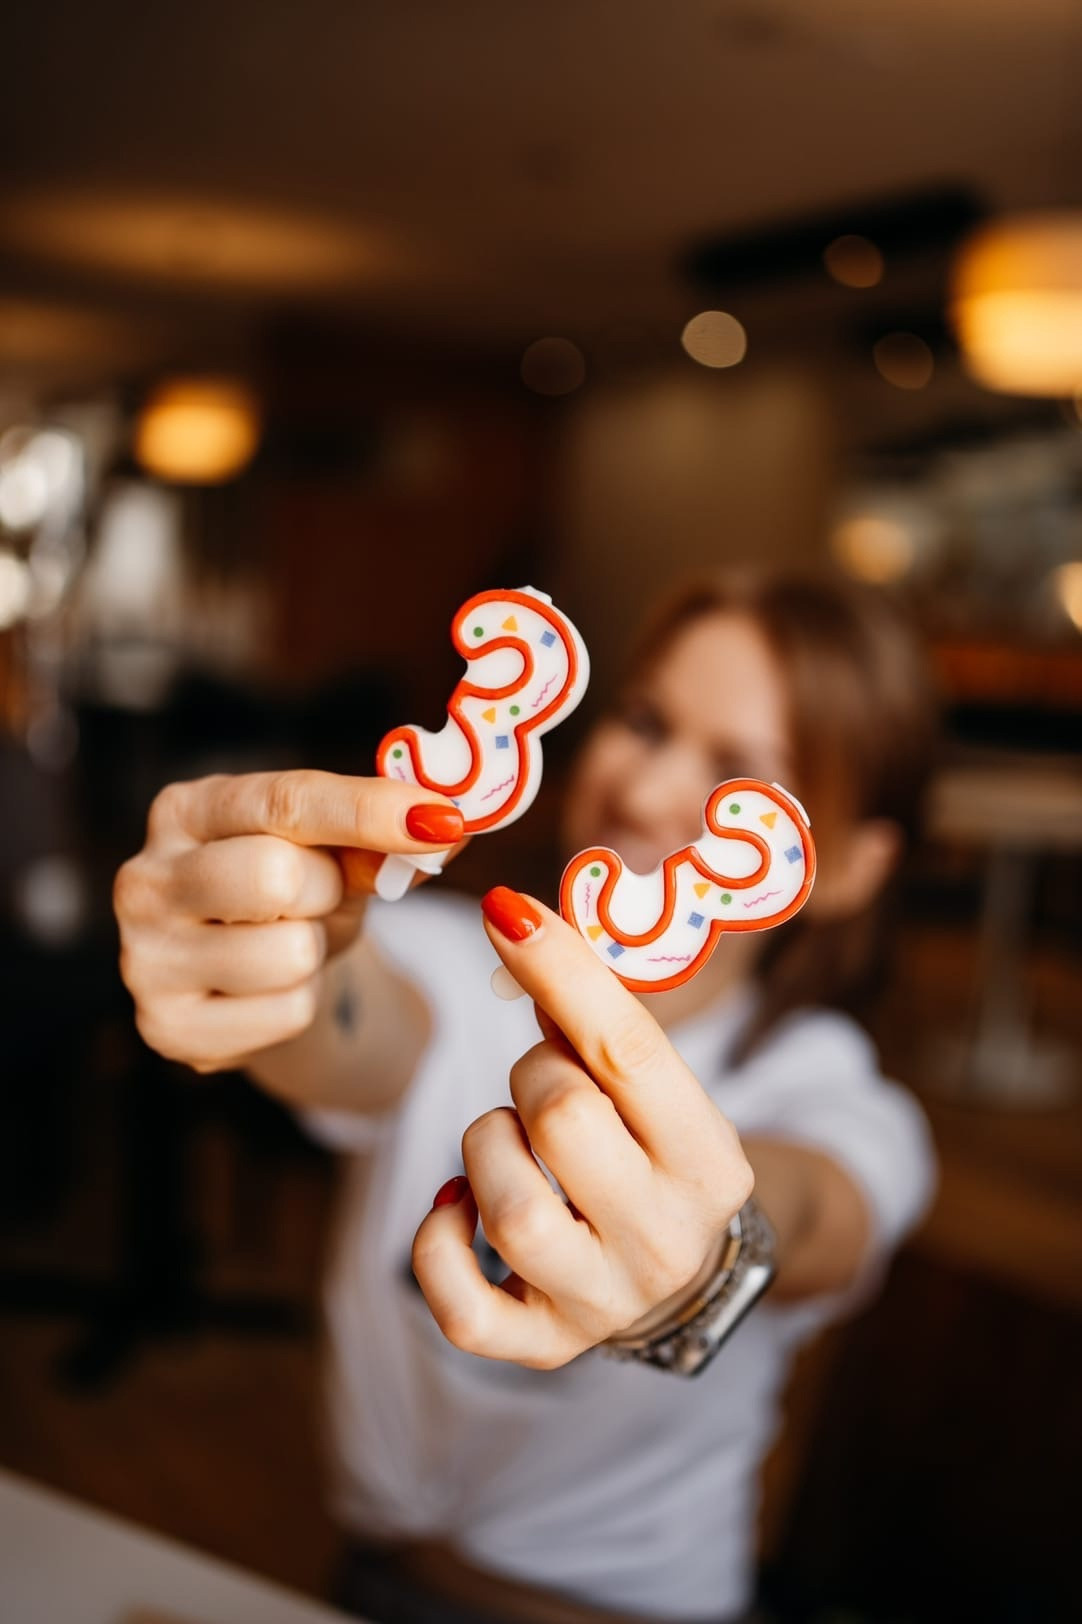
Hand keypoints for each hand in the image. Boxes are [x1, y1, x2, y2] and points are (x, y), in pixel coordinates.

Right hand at [114, 770, 463, 1072]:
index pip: (284, 801)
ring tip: (288, 945)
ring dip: (313, 953)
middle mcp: (146, 878)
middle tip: (316, 897)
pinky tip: (268, 992)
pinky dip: (300, 1004)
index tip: (440, 819)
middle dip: (325, 890)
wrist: (248, 977)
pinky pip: (285, 1013)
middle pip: (277, 874)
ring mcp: (146, 958)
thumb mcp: (334, 853)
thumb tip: (446, 827)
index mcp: (186, 810)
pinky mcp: (166, 1027)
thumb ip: (380, 838)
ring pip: (288, 953)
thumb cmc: (293, 894)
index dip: (367, 809)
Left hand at [411, 888, 753, 1368]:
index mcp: (709, 1159)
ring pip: (508, 1207)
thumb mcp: (651, 1091)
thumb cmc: (650, 1153)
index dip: (559, 969)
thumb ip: (592, 1021)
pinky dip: (440, 1243)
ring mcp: (604, 1300)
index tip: (504, 908)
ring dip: (485, 1148)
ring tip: (510, 1144)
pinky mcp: (543, 1345)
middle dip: (529, 1077)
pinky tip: (458, 1205)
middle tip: (541, 1085)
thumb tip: (515, 920)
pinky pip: (461, 1304)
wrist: (678, 1277)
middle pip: (561, 1119)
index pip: (627, 1048)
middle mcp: (666, 1237)